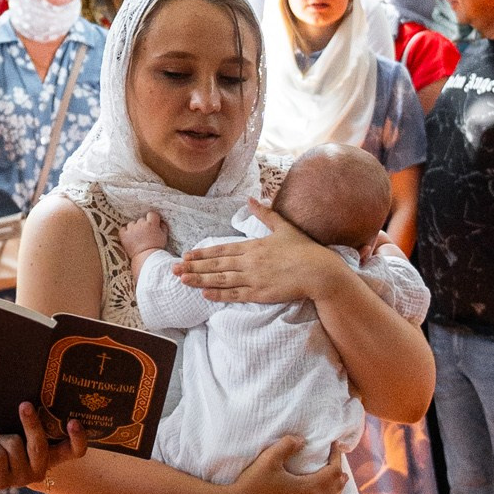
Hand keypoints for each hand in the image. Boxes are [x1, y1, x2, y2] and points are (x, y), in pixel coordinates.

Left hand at [0, 403, 82, 493]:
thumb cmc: (0, 437)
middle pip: (40, 446)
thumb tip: (34, 399)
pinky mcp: (1, 482)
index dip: (78, 438)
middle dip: (31, 424)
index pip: (73, 451)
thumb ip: (33, 421)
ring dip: (2, 436)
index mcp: (50, 455)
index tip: (74, 422)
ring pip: (15, 445)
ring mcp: (21, 479)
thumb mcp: (19, 427)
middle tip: (25, 405)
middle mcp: (40, 469)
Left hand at [117, 210, 167, 263]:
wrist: (147, 258)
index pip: (151, 214)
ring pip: (132, 224)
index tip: (152, 225)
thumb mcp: (164, 236)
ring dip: (134, 228)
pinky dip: (125, 232)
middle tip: (145, 234)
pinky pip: (123, 229)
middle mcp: (141, 224)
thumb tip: (160, 222)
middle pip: (141, 220)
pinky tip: (129, 237)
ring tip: (137, 237)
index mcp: (151, 223)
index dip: (152, 219)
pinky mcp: (124, 235)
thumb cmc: (157, 248)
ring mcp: (131, 229)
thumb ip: (163, 227)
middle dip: (143, 225)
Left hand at [173, 204, 330, 306]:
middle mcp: (249, 262)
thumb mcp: (283, 226)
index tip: (187, 255)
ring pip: (221, 280)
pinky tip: (205, 294)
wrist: (319, 271)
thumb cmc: (303, 249)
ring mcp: (253, 279)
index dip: (203, 253)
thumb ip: (265, 214)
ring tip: (183, 280)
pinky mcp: (260, 294)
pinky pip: (235, 295)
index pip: (222, 250)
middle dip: (194, 267)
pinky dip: (219, 294)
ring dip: (200, 280)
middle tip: (174, 269)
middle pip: (216, 265)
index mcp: (253, 246)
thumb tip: (252, 199)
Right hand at [222, 437, 349, 493]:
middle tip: (338, 460)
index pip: (332, 471)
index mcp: (308, 488)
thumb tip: (303, 440)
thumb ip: (288, 444)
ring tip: (340, 483)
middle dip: (339, 473)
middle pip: (334, 488)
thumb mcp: (270, 457)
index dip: (337, 457)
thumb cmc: (253, 481)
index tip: (335, 445)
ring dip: (336, 493)